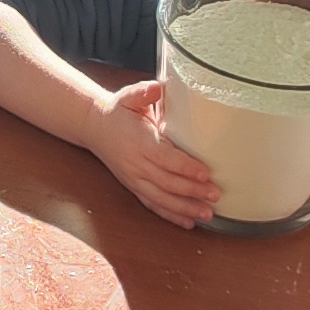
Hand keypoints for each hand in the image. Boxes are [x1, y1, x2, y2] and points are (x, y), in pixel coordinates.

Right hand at [92, 82, 221, 228]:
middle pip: (166, 183)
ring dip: (185, 208)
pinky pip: (153, 205)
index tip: (205, 172)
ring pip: (161, 198)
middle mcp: (136, 164)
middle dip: (192, 191)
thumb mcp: (129, 96)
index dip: (185, 167)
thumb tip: (159, 88)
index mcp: (139, 142)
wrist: (93, 127)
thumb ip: (145, 92)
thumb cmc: (117, 111)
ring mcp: (134, 179)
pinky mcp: (134, 187)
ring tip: (207, 214)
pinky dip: (170, 215)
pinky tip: (188, 222)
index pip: (164, 158)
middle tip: (215, 195)